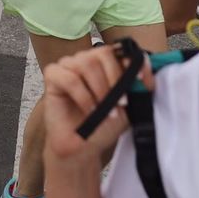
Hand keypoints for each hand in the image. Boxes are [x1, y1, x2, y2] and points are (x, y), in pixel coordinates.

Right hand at [42, 44, 150, 162]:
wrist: (81, 147)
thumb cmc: (102, 125)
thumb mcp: (128, 107)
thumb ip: (137, 88)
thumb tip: (145, 71)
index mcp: (104, 62)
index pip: (120, 50)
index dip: (132, 62)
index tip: (141, 80)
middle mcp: (86, 59)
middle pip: (103, 53)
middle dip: (115, 79)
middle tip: (121, 102)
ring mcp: (68, 65)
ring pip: (86, 63)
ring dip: (100, 89)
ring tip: (105, 110)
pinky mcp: (52, 75)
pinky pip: (70, 78)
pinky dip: (84, 96)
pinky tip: (90, 111)